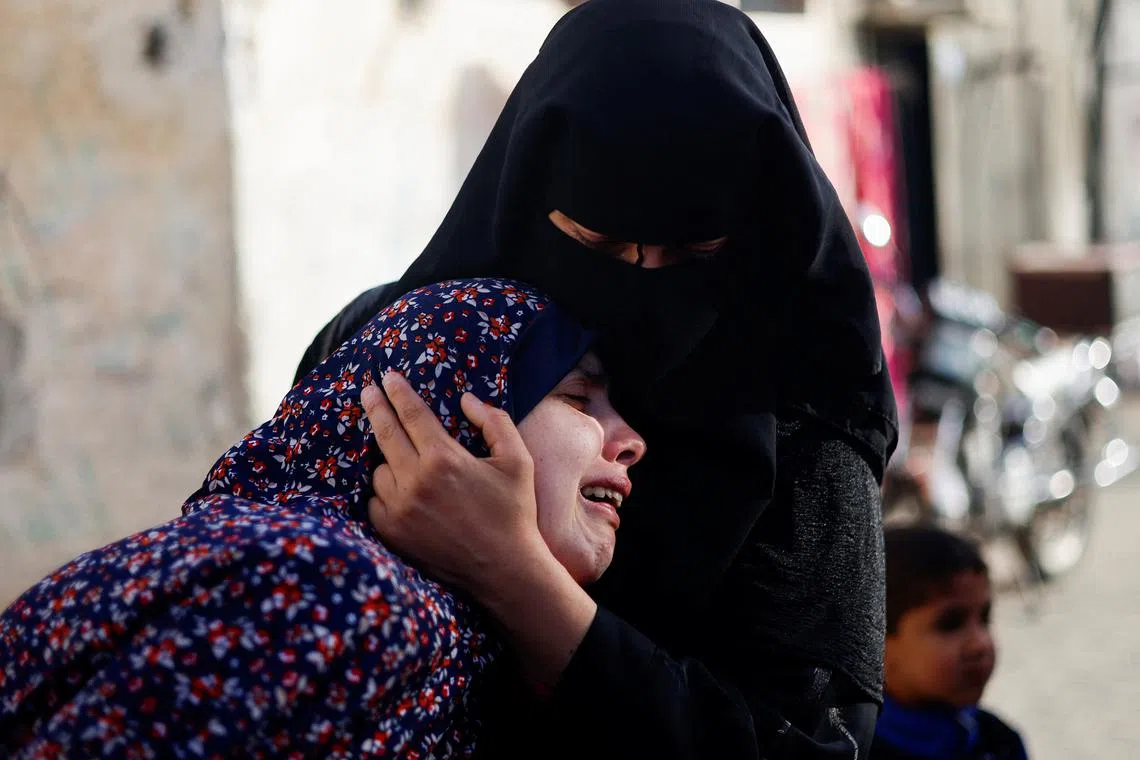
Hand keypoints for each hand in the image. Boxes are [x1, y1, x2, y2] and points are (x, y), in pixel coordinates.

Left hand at [360, 372, 547, 600]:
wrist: (504, 569)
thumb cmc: (514, 512)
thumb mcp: (517, 460)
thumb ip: (494, 421)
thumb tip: (466, 400)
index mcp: (444, 459)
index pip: (411, 413)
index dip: (397, 392)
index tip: (387, 377)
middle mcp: (414, 481)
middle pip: (384, 433)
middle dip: (376, 407)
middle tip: (369, 391)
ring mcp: (398, 509)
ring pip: (379, 471)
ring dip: (390, 460)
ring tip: (407, 461)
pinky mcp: (391, 533)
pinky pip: (375, 502)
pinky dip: (386, 493)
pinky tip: (402, 492)